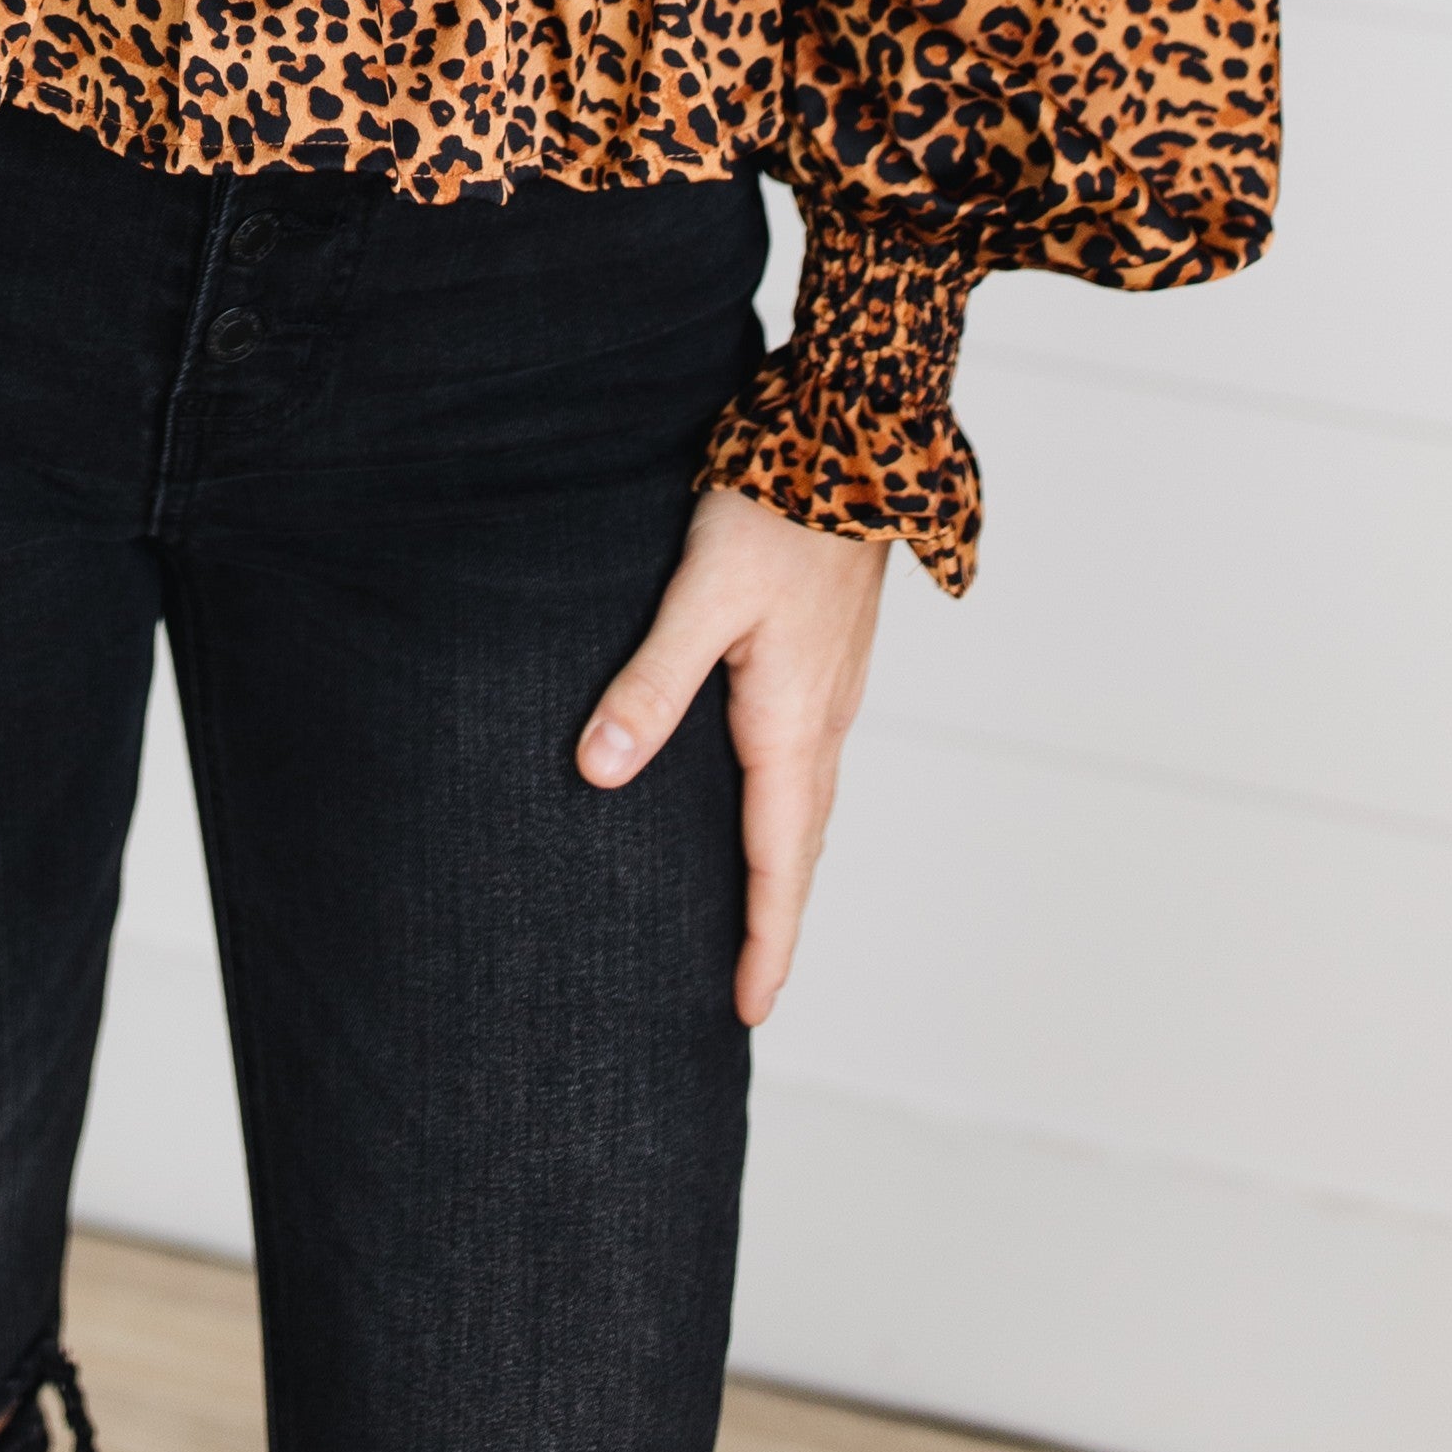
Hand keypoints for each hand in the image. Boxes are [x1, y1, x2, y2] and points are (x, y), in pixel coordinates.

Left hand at [578, 486, 887, 1026]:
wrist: (853, 441)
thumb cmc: (776, 513)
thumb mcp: (700, 598)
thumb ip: (650, 685)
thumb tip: (597, 772)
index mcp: (792, 723)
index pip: (778, 861)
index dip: (764, 939)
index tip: (749, 1010)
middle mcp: (823, 719)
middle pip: (801, 848)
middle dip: (778, 922)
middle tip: (751, 990)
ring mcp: (832, 689)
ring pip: (809, 805)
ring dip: (787, 869)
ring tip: (758, 916)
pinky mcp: (826, 659)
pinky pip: (810, 763)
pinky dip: (791, 811)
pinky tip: (766, 799)